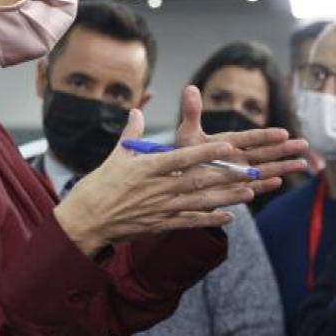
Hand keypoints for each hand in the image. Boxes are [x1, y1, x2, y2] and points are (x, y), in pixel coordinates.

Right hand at [55, 97, 262, 255]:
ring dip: (225, 198)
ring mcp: (160, 208)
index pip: (182, 157)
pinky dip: (209, 220)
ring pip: (199, 202)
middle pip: (198, 180)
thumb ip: (132, 134)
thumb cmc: (99, 186)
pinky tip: (229, 217)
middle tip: (251, 170)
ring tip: (249, 193)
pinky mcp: (160, 225)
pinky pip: (190, 223)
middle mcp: (157, 188)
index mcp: (147, 168)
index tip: (228, 145)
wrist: (85, 221)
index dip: (206, 151)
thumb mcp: (116, 156)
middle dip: (226, 175)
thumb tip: (136, 110)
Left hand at [177, 86, 308, 196]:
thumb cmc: (185, 155)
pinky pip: (252, 188)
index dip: (266, 136)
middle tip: (304, 144)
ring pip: (265, 170)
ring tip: (303, 164)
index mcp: (230, 142)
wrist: (180, 181)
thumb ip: (192, 113)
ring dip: (283, 167)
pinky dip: (264, 186)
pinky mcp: (236, 190)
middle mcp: (239, 157)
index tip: (283, 133)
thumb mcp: (187, 134)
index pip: (251, 138)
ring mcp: (239, 174)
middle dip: (284, 150)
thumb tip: (190, 87)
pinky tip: (279, 182)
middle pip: (265, 153)